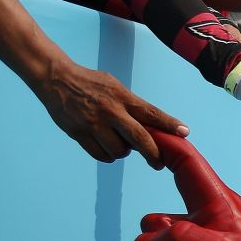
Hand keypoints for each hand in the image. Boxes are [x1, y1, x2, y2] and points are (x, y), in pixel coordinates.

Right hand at [34, 56, 186, 162]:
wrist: (55, 78)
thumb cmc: (91, 84)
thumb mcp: (115, 87)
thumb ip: (132, 105)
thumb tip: (154, 126)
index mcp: (122, 97)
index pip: (151, 112)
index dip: (169, 124)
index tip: (184, 133)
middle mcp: (110, 110)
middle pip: (139, 138)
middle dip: (152, 154)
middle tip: (158, 162)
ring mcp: (93, 123)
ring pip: (120, 151)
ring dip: (124, 152)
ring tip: (118, 141)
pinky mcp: (79, 133)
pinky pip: (101, 155)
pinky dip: (108, 155)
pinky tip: (106, 146)